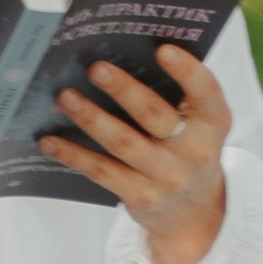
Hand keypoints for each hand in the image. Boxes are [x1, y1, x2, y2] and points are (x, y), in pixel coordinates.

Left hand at [40, 45, 229, 263]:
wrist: (194, 213)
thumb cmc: (187, 149)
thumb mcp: (198, 125)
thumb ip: (176, 96)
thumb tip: (121, 57)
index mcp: (212, 123)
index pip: (206, 93)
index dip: (187, 71)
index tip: (163, 50)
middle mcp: (194, 152)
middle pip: (155, 116)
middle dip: (124, 90)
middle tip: (96, 68)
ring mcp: (166, 177)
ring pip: (123, 143)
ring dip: (91, 118)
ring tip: (65, 97)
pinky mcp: (140, 196)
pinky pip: (102, 171)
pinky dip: (73, 155)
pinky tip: (50, 140)